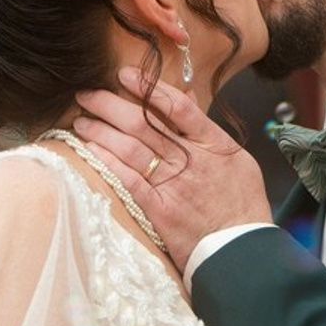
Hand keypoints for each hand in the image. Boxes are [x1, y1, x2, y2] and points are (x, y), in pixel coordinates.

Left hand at [74, 69, 271, 270]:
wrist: (244, 251)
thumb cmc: (241, 205)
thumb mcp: (236, 160)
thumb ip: (208, 130)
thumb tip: (187, 96)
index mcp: (214, 144)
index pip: (177, 105)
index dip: (148, 87)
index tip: (124, 75)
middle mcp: (192, 161)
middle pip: (143, 123)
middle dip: (110, 105)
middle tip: (87, 93)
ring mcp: (174, 186)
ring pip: (130, 148)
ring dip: (101, 131)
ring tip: (81, 121)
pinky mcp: (160, 211)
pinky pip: (128, 181)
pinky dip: (108, 162)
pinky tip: (90, 150)